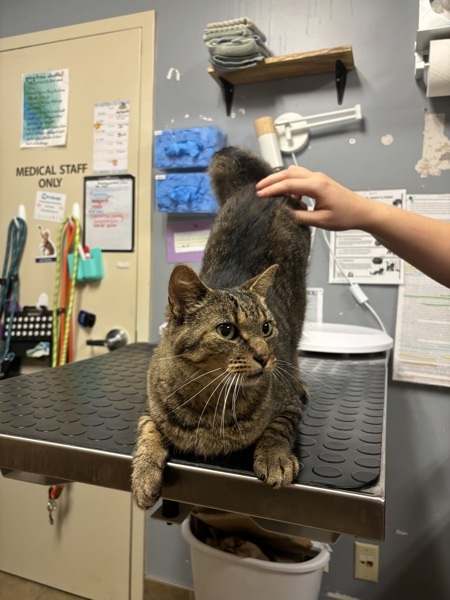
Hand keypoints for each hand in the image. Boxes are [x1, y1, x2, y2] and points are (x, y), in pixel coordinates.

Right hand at [256, 165, 379, 231]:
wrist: (362, 211)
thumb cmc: (346, 215)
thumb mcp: (321, 221)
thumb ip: (300, 217)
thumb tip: (284, 214)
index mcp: (317, 186)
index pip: (288, 184)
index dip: (272, 189)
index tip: (260, 194)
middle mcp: (317, 178)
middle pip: (288, 173)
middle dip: (272, 180)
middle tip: (258, 188)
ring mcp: (318, 178)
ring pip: (294, 172)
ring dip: (280, 179)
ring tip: (268, 189)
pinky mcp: (319, 182)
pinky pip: (300, 177)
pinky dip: (290, 182)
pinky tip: (287, 195)